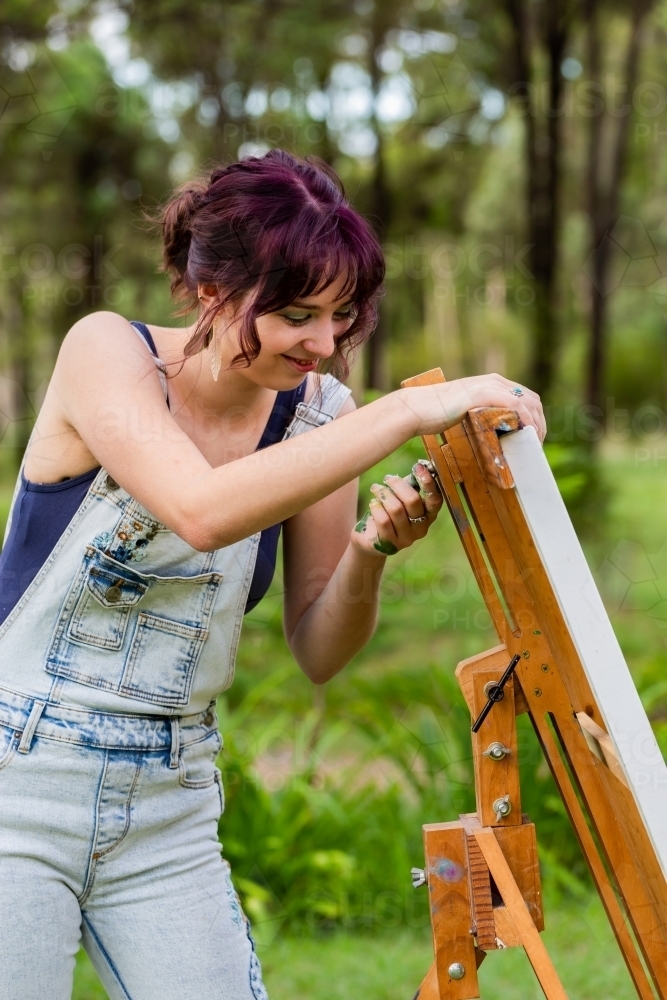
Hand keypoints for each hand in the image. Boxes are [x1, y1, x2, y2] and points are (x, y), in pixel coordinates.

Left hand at [350, 462, 443, 557]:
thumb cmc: (389, 512)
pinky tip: (373, 503)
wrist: (370, 538)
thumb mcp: (401, 497)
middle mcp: (421, 528)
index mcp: (429, 516)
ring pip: (396, 509)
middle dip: (398, 485)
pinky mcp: (390, 544)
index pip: (435, 500)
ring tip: (376, 488)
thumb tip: (420, 467)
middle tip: (388, 478)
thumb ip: (411, 485)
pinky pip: (383, 520)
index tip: (418, 467)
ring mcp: (406, 538)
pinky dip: (376, 507)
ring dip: (383, 494)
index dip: (428, 483)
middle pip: (413, 501)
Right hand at [401, 374, 545, 442]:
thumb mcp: (464, 411)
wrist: (418, 408)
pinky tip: (526, 434)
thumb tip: (491, 432)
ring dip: (536, 424)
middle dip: (540, 422)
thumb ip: (480, 414)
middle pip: (532, 400)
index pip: (524, 397)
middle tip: (537, 443)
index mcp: (490, 383)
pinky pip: (516, 406)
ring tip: (534, 443)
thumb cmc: (435, 414)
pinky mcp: (484, 394)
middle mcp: (494, 381)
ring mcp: (490, 385)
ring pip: (528, 403)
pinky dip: (526, 421)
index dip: (534, 417)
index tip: (533, 436)